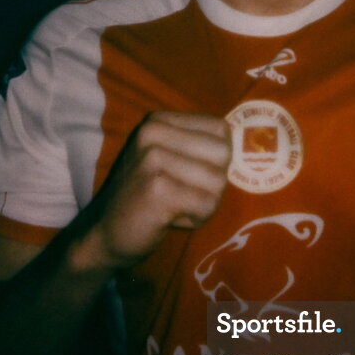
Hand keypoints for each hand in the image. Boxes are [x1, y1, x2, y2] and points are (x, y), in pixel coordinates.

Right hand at [83, 111, 231, 268]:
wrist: (105, 233)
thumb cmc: (146, 197)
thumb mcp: (169, 158)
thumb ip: (202, 146)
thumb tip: (250, 144)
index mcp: (158, 120)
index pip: (221, 129)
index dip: (216, 160)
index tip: (188, 174)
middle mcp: (153, 133)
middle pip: (224, 155)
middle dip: (212, 184)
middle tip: (182, 194)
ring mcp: (152, 160)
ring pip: (218, 183)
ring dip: (203, 204)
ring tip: (174, 206)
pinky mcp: (156, 190)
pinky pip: (206, 205)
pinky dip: (195, 219)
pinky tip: (169, 219)